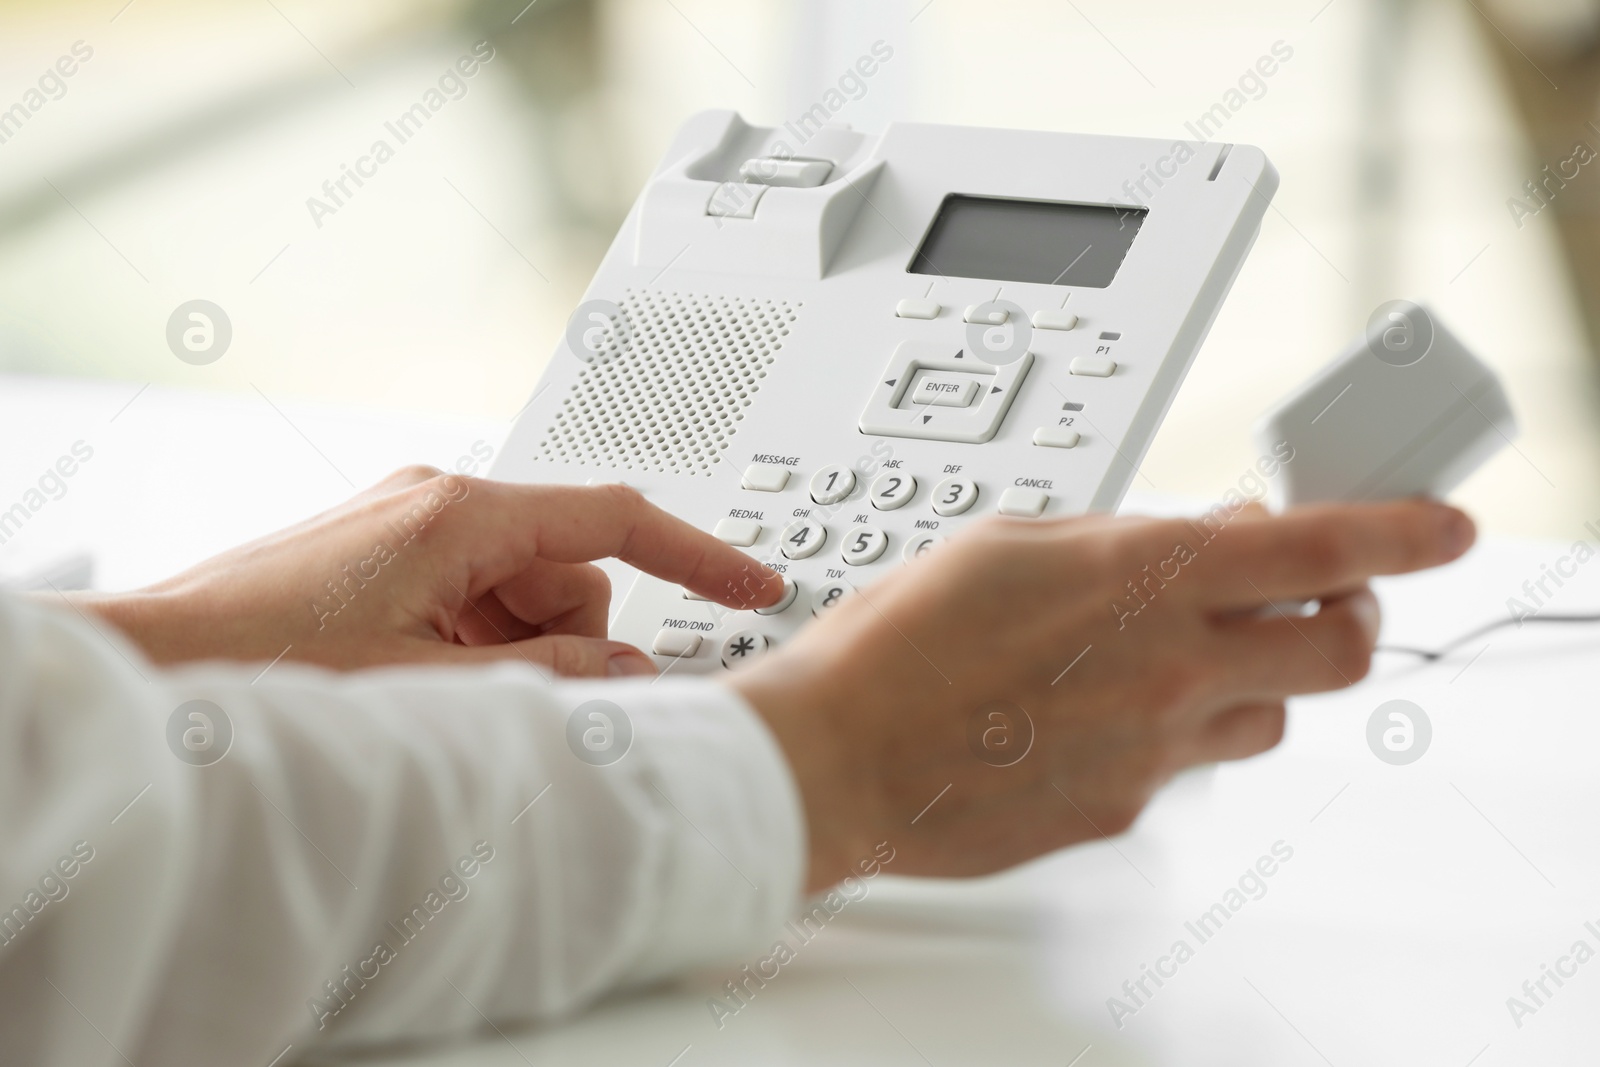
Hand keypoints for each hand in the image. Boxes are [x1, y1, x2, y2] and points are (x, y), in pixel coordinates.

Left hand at [65, 467, 781, 675]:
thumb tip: (634, 672)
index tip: (751, 584)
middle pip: (573, 566)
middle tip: (523, 692)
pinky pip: (480, 593)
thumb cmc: (264, 658)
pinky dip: (483, 639)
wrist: (159, 658)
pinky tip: (431, 678)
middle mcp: (442, 503)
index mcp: (461, 513)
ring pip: (528, 587)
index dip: (698, 555)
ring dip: (522, 644)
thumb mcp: (432, 681)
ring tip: (451, 690)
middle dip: (573, 634)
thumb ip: (551, 674)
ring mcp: (414, 526)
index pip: (616, 518)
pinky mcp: (393, 554)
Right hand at [731, 499, 1474, 890]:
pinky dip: (1169, 733)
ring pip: (1272, 717)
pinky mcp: (1124, 809)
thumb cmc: (896, 646)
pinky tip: (1093, 714)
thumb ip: (1127, 536)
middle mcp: (1168, 667)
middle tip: (1315, 600)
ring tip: (1176, 658)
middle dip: (1349, 617)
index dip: (1402, 533)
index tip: (1441, 528)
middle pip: (1341, 651)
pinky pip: (1185, 767)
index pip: (1323, 550)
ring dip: (1253, 680)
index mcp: (1142, 576)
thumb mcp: (1011, 541)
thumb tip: (1205, 534)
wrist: (837, 758)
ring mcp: (1153, 749)